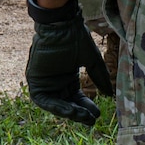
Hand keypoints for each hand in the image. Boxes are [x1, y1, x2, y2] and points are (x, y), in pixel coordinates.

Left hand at [25, 0, 108, 123]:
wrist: (61, 24)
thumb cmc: (75, 37)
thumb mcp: (91, 60)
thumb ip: (99, 76)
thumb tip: (110, 93)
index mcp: (68, 77)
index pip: (76, 98)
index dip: (86, 108)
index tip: (96, 115)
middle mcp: (56, 81)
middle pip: (67, 104)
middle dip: (78, 113)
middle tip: (89, 120)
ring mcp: (45, 81)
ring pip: (55, 104)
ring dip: (68, 112)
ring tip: (81, 115)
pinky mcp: (34, 80)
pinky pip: (43, 100)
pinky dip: (55, 106)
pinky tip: (68, 110)